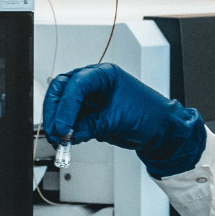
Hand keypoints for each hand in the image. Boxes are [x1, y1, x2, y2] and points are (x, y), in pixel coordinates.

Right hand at [42, 64, 206, 177]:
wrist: (159, 129)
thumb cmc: (148, 114)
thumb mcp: (117, 119)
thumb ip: (89, 126)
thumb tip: (67, 134)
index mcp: (103, 75)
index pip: (76, 85)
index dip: (65, 106)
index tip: (62, 126)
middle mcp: (93, 83)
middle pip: (62, 91)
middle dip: (55, 112)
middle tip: (54, 132)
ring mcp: (89, 99)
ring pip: (62, 106)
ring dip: (57, 123)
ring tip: (59, 140)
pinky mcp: (88, 114)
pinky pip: (71, 120)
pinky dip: (66, 131)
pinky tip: (67, 141)